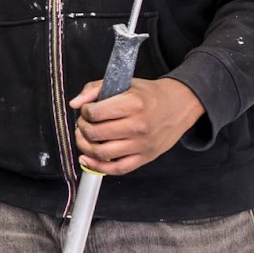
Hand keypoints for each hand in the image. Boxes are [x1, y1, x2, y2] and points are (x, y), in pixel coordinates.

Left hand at [69, 76, 203, 175]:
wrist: (178, 106)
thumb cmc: (149, 95)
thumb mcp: (124, 83)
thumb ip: (95, 89)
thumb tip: (75, 104)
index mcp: (133, 104)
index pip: (95, 113)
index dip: (84, 111)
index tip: (87, 110)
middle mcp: (138, 126)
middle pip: (95, 134)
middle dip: (82, 127)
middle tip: (84, 123)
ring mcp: (142, 144)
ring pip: (102, 153)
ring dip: (85, 146)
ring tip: (84, 137)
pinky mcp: (145, 158)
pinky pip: (117, 169)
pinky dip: (98, 167)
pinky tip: (87, 159)